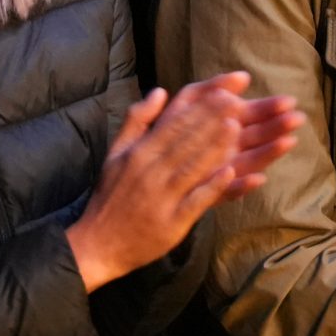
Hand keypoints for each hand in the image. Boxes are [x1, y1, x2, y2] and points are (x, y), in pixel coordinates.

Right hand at [66, 73, 300, 290]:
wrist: (98, 244)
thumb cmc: (110, 197)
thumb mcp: (116, 153)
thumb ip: (138, 121)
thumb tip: (160, 91)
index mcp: (140, 154)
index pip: (174, 125)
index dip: (199, 108)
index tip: (223, 93)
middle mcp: (151, 172)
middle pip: (186, 142)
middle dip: (212, 120)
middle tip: (237, 102)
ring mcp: (162, 197)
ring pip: (193, 167)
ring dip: (215, 147)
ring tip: (237, 128)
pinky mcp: (172, 222)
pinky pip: (196, 201)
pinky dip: (213, 186)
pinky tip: (232, 173)